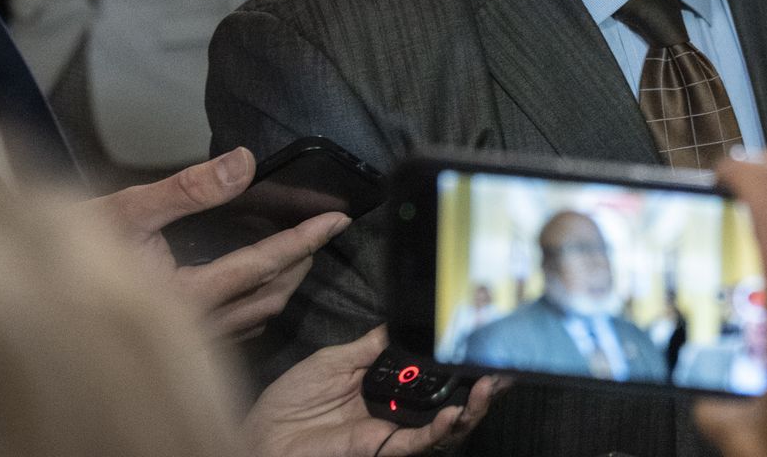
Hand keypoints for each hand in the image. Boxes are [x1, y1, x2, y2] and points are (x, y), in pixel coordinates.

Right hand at [90, 147, 350, 338]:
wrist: (20, 290)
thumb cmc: (65, 253)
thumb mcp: (126, 210)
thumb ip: (189, 188)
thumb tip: (244, 163)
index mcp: (184, 298)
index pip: (264, 266)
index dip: (305, 239)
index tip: (337, 220)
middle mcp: (192, 328)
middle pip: (270, 296)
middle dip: (301, 262)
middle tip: (322, 230)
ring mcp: (185, 342)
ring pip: (256, 317)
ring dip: (282, 284)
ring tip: (296, 252)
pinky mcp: (175, 345)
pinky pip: (234, 329)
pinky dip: (256, 301)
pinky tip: (252, 283)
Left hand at [245, 325, 503, 456]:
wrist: (261, 435)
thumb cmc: (289, 402)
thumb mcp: (334, 360)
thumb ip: (370, 346)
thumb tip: (401, 322)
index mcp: (386, 387)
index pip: (435, 376)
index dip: (461, 365)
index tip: (483, 342)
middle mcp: (396, 411)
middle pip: (451, 402)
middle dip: (484, 389)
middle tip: (505, 369)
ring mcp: (392, 432)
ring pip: (446, 425)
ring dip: (473, 408)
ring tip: (492, 387)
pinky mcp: (381, 449)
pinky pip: (419, 442)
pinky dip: (440, 428)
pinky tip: (454, 413)